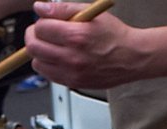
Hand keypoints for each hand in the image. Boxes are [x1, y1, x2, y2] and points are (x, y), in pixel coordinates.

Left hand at [26, 2, 146, 88]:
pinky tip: (59, 58)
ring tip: (52, 46)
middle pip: (33, 48)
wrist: (133, 58)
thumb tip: (40, 8)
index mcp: (76, 36)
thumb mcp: (90, 13)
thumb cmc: (115, 36)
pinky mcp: (74, 83)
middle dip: (33, 37)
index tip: (46, 22)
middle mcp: (72, 57)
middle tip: (42, 33)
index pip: (40, 28)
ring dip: (40, 53)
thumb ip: (62, 9)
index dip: (40, 22)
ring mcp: (72, 73)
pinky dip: (49, 66)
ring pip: (38, 64)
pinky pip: (49, 76)